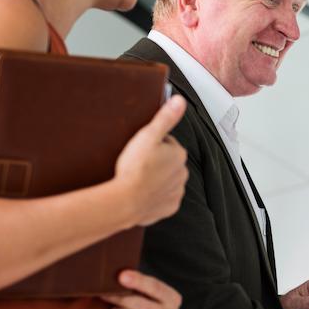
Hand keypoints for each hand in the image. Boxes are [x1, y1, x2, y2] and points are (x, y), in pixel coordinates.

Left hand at [103, 269, 181, 308]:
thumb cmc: (137, 308)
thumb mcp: (140, 294)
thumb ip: (133, 285)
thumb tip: (116, 274)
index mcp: (172, 299)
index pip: (156, 287)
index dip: (138, 281)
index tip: (121, 276)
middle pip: (147, 306)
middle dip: (123, 299)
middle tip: (106, 295)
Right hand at [114, 95, 188, 226]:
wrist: (125, 201)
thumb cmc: (135, 167)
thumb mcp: (148, 136)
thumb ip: (165, 118)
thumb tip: (180, 100)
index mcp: (179, 154)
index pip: (166, 143)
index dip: (151, 144)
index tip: (140, 150)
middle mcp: (183, 173)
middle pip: (167, 162)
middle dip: (155, 162)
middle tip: (137, 164)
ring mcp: (177, 192)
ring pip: (165, 180)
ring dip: (155, 178)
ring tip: (138, 178)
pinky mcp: (170, 208)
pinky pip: (163, 198)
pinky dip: (154, 195)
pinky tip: (141, 192)